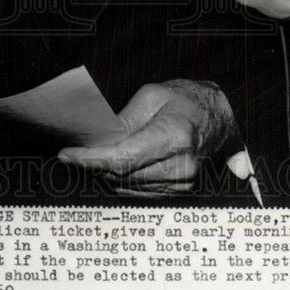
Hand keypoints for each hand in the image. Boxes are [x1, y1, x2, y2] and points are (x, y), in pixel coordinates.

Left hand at [58, 80, 236, 193]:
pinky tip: (118, 164)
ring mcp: (183, 184)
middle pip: (121, 176)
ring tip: (99, 155)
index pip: (122, 158)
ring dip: (106, 174)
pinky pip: (139, 192)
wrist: (224, 119)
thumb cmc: (188, 100)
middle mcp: (180, 167)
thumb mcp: (153, 96)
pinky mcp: (181, 193)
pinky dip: (122, 180)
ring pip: (127, 187)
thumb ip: (124, 120)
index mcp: (174, 137)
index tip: (66, 156)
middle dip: (93, 166)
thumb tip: (98, 142)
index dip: (90, 160)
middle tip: (76, 152)